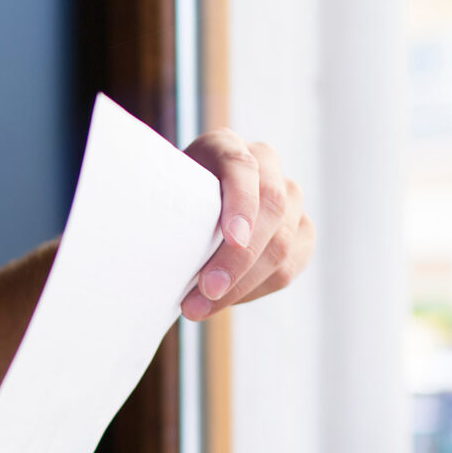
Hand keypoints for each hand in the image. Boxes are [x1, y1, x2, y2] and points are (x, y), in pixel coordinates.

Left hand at [178, 131, 312, 319]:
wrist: (190, 207)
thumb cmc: (170, 204)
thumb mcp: (162, 194)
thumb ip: (166, 207)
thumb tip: (150, 248)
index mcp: (225, 145)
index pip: (242, 166)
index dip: (241, 202)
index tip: (232, 238)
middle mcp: (265, 164)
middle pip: (271, 208)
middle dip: (239, 257)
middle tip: (206, 290)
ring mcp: (289, 195)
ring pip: (283, 243)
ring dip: (243, 284)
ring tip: (200, 307)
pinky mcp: (301, 229)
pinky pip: (291, 265)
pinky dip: (257, 289)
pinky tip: (226, 300)